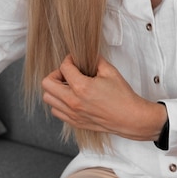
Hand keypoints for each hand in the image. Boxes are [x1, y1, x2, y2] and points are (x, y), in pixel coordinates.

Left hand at [42, 55, 166, 140]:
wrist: (129, 118)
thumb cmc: (122, 96)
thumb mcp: (110, 71)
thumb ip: (95, 60)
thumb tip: (87, 55)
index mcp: (82, 87)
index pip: (64, 67)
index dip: (69, 59)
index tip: (74, 59)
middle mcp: (73, 102)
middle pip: (47, 84)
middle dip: (55, 73)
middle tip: (67, 72)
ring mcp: (72, 113)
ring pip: (48, 99)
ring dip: (55, 89)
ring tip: (68, 86)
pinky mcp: (75, 122)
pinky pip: (56, 111)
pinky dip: (59, 102)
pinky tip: (71, 97)